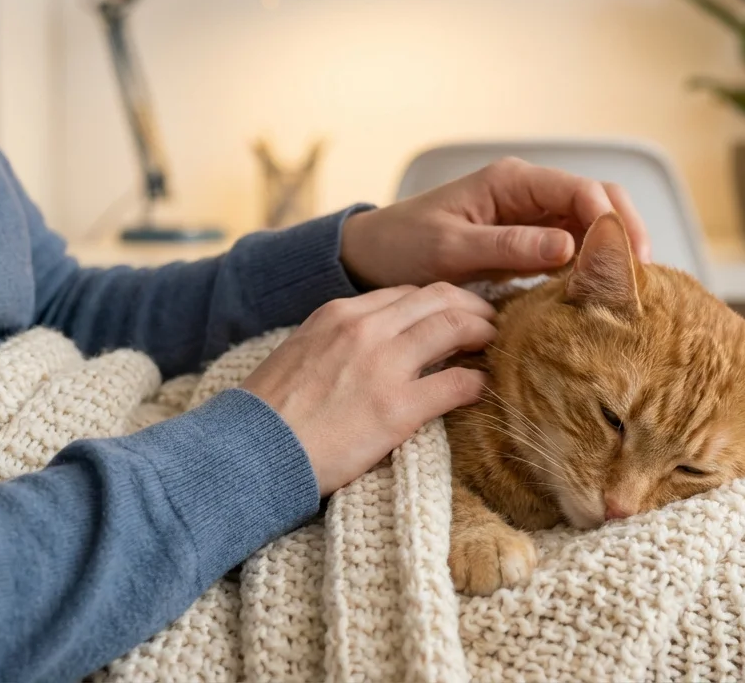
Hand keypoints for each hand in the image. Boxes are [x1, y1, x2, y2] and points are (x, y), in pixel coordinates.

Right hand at [241, 283, 494, 495]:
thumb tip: (371, 347)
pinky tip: (481, 390)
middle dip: (471, 306)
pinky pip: (456, 383)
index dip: (438, 300)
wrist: (249, 452)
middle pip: (438, 299)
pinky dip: (476, 383)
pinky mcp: (398, 408)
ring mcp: (383, 366)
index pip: (406, 292)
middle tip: (489, 322)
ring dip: (482, 333)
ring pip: (453, 327)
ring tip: (494, 345)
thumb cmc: (270, 413)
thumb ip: (338, 341)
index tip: (454, 312)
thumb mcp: (301, 353)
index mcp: (338, 314)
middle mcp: (364, 329)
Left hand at [340, 157, 651, 287]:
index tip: (627, 261)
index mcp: (512, 180)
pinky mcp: (528, 241)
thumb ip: (510, 247)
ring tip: (630, 291)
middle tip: (643, 279)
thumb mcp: (453, 249)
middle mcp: (528, 191)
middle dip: (626, 234)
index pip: (582, 190)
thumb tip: (568, 248)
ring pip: (592, 225)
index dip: (612, 222)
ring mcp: (531, 216)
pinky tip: (601, 294)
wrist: (372, 256)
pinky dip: (592, 266)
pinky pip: (573, 248)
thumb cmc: (404, 245)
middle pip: (599, 201)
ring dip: (613, 252)